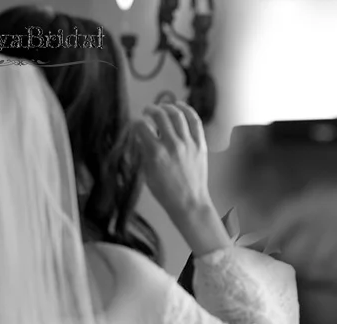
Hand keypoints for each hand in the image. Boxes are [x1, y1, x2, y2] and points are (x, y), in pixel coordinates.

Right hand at [134, 101, 209, 218]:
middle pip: (158, 114)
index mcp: (156, 153)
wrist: (189, 203)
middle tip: (147, 111)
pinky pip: (195, 120)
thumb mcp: (147, 174)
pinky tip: (179, 107)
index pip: (141, 126)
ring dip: (166, 107)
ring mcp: (188, 143)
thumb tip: (140, 136)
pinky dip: (186, 110)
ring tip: (162, 108)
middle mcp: (172, 145)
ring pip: (176, 113)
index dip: (135, 123)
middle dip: (149, 109)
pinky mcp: (200, 145)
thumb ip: (143, 152)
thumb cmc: (166, 193)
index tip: (136, 125)